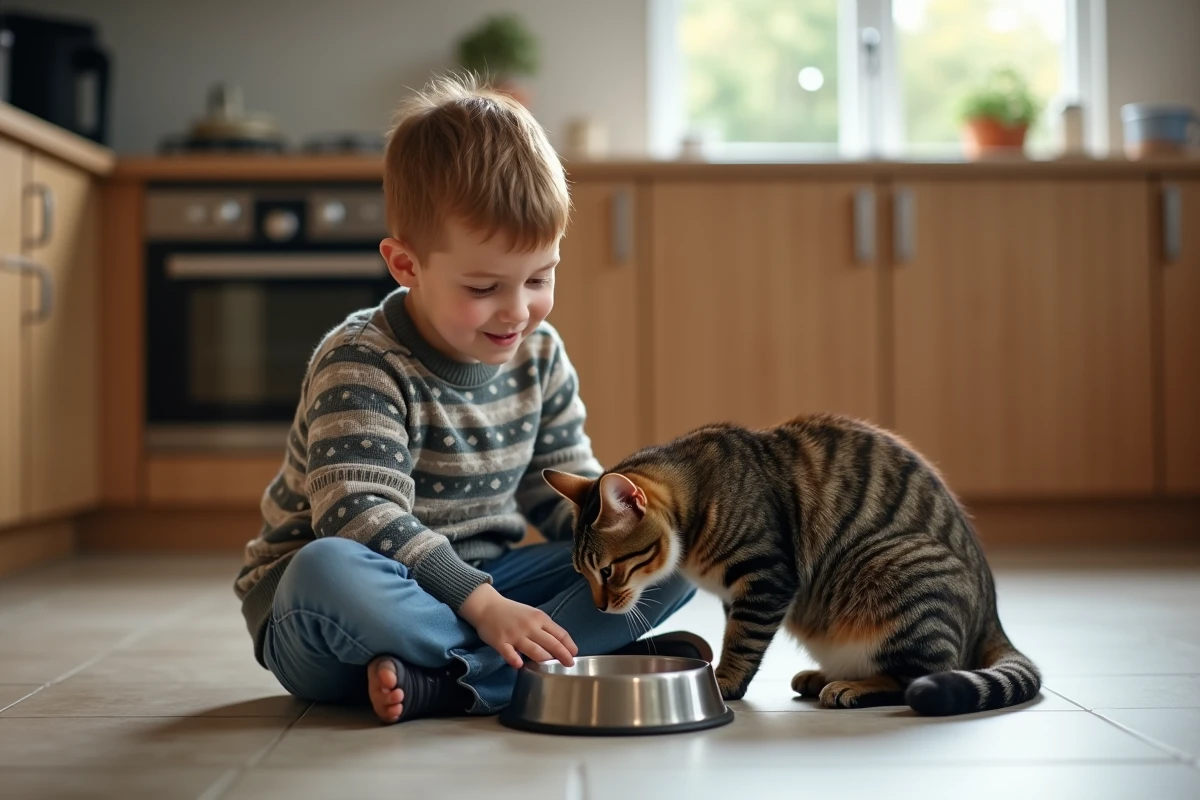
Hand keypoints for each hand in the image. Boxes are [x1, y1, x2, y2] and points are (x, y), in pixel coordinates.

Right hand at [460, 584, 577, 668]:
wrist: (487, 606)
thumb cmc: (512, 612)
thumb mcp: (532, 614)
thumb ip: (545, 628)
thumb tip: (561, 644)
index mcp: (539, 618)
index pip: (559, 633)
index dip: (569, 645)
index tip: (574, 654)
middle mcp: (529, 626)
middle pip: (551, 644)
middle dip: (563, 655)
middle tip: (570, 664)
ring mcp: (515, 635)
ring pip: (534, 650)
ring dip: (544, 659)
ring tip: (550, 667)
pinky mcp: (500, 642)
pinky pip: (509, 653)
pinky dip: (515, 660)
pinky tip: (520, 665)